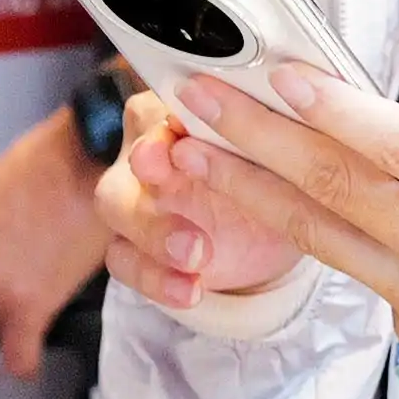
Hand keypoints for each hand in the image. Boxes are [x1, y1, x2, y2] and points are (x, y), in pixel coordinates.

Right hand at [96, 86, 307, 326]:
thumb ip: (268, 140)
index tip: (180, 138)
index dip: (165, 124)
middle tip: (169, 178)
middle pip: (132, 154)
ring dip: (152, 232)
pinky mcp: (133, 245)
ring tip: (196, 257)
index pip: (161, 107)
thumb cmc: (274, 177)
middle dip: (150, 171)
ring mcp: (135, 197)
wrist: (273, 237)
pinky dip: (154, 278)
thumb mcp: (282, 159)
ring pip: (116, 205)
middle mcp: (149, 147)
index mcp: (183, 112)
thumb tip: (275, 115)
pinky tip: (190, 290)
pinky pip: (123, 258)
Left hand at [134, 0, 398, 390]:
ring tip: (188, 154)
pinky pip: (348, 269)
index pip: (398, 147)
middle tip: (198, 100)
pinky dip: (298, 230)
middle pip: (336, 190)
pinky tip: (252, 193)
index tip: (278, 74)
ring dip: (247, 191)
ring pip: (320, 238)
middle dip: (256, 139)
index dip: (334, 109)